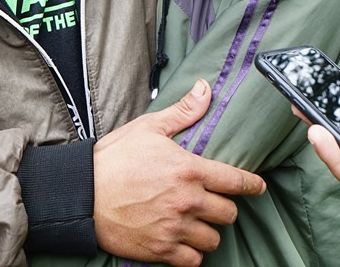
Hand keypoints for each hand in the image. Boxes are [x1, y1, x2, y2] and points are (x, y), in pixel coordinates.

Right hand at [94, 79, 265, 266]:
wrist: (81, 194)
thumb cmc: (112, 159)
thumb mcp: (148, 128)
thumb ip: (183, 112)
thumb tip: (205, 89)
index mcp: (188, 170)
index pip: (236, 181)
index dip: (252, 185)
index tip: (258, 187)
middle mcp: (187, 201)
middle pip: (229, 214)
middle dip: (224, 208)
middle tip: (212, 203)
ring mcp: (174, 228)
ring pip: (213, 240)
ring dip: (208, 232)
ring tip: (197, 223)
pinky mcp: (160, 251)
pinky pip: (193, 261)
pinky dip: (191, 254)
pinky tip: (183, 242)